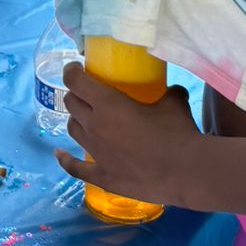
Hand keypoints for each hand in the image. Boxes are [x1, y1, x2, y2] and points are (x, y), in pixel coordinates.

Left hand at [55, 64, 203, 207]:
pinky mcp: (101, 176)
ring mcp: (95, 152)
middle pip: (71, 104)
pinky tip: (59, 154)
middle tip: (86, 93)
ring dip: (76, 120)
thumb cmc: (178, 134)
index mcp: (107, 104)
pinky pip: (75, 167)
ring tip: (84, 118)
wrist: (186, 173)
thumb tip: (172, 89)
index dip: (71, 72)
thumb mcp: (173, 103)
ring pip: (72, 129)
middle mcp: (95, 126)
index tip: (75, 69)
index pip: (75, 82)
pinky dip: (65, 159)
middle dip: (75, 94)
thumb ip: (169, 92)